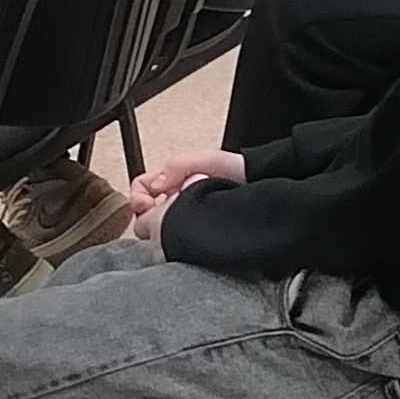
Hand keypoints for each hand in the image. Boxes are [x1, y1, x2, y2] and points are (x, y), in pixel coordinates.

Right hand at [124, 149, 242, 246]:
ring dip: (167, 225)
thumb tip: (156, 185)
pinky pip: (176, 239)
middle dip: (152, 215)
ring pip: (160, 229)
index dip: (138, 196)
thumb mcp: (205, 159)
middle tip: (168, 214)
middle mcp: (175, 200)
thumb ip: (177, 165)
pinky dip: (178, 236)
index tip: (146, 205)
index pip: (140, 189)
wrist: (261, 183)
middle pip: (146, 214)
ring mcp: (185, 217)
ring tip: (186, 218)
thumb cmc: (237, 170)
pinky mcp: (195, 232)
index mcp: (171, 180)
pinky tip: (190, 231)